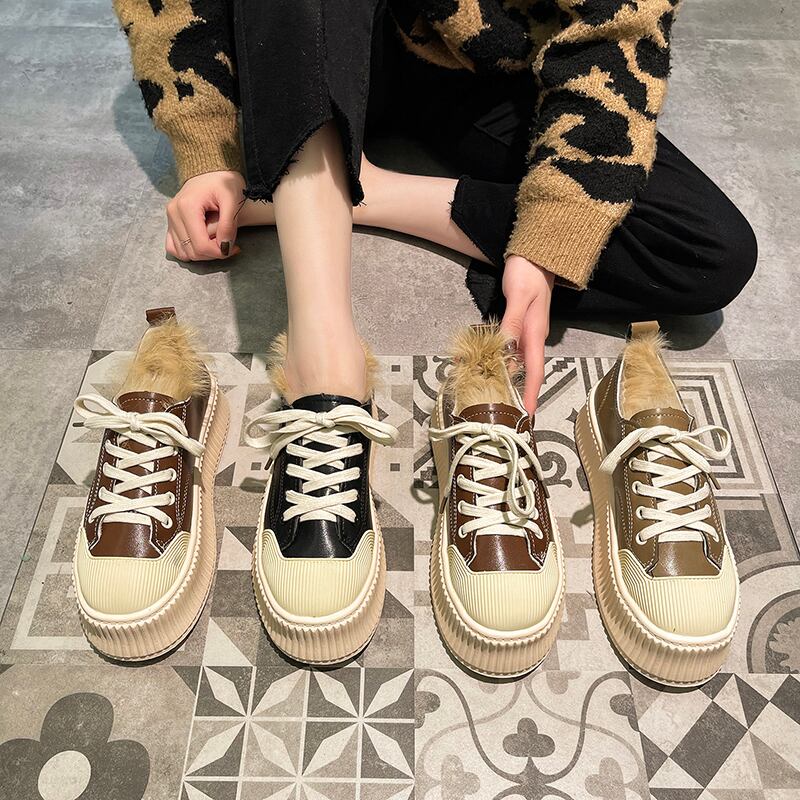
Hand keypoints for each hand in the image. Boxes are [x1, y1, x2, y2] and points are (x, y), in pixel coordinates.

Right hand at [165, 171, 244, 260]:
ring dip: (203, 255)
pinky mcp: (170, 222)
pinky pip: (174, 247)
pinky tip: (204, 245)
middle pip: (192, 252)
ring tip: (218, 242)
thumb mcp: (232, 198)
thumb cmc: (223, 181)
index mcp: (187, 207)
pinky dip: (189, 252)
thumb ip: (229, 223)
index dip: (219, 252)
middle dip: (213, 253)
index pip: (201, 246)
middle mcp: (173, 213)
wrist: (211, 169)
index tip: (234, 247)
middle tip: (229, 244)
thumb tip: (224, 247)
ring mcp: (169, 218)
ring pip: (183, 253)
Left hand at [500, 255, 553, 414]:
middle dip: (515, 392)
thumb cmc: (528, 272)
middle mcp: (533, 337)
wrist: (536, 254)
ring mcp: (527, 332)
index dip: (531, 393)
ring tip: (488, 392)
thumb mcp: (519, 296)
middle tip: (501, 410)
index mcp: (536, 333)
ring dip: (503, 376)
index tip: (527, 414)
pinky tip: (484, 365)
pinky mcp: (519, 326)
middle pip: (524, 371)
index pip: (535, 370)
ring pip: (514, 361)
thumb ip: (512, 322)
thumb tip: (506, 347)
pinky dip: (496, 359)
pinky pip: (508, 349)